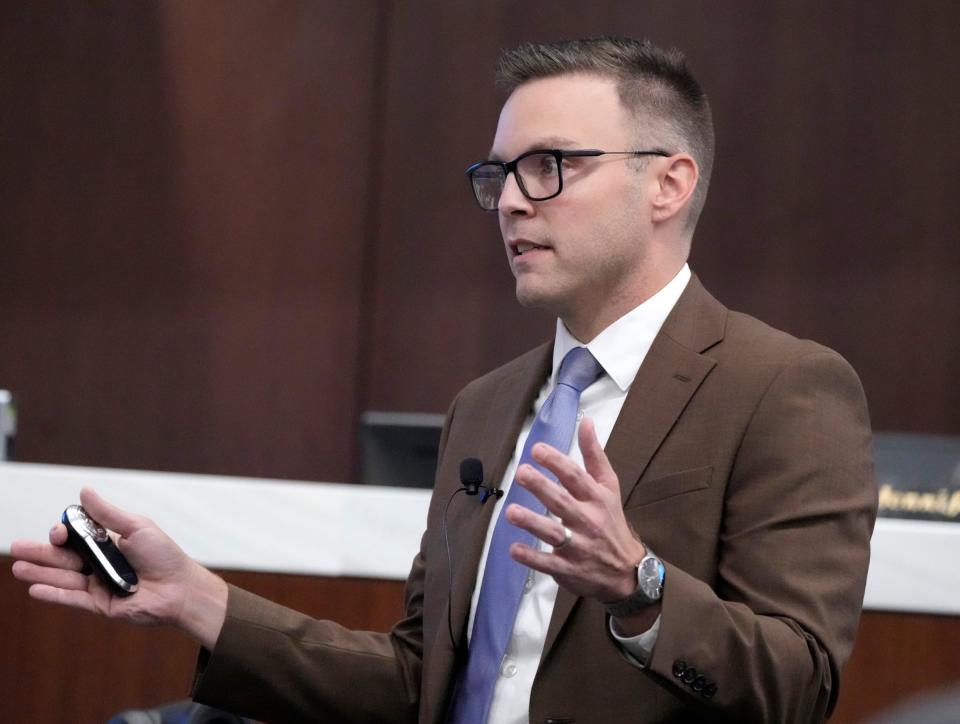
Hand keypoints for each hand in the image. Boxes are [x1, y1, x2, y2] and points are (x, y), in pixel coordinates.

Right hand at [10, 487, 226, 648]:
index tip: (59, 531)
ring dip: (40, 573)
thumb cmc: (164, 555)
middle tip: (17, 548)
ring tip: (19, 569)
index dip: (64, 533)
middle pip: (64, 557)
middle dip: (40, 553)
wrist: (180, 588)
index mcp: (108, 543)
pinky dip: (53, 593)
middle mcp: (100, 564)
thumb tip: (85, 491)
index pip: (76, 537)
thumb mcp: (136, 527)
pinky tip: (35, 589)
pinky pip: (72, 599)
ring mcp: (98, 585)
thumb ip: (107, 514)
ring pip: (64, 577)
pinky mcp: (100, 604)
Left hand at [506, 417, 645, 603]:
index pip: (576, 477)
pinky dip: (531, 558)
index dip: (557, 463)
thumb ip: (594, 454)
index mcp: (596, 498)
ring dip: (532, 523)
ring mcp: (579, 547)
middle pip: (562, 502)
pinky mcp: (569, 569)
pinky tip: (514, 549)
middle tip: (521, 473)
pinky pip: (548, 563)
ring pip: (553, 533)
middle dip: (541, 488)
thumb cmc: (611, 520)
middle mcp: (588, 521)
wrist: (627, 571)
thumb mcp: (608, 486)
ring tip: (511, 512)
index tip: (537, 450)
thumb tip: (585, 420)